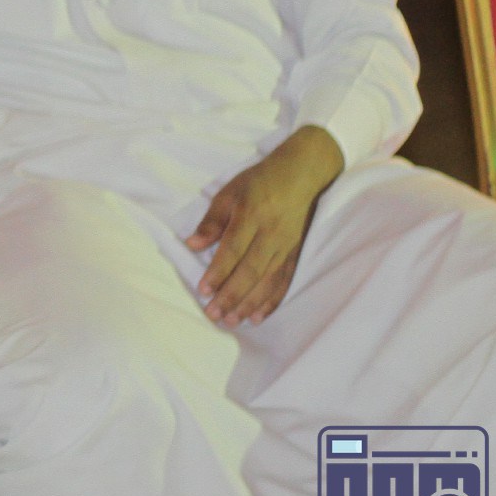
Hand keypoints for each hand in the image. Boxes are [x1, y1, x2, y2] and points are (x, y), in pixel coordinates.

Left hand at [186, 125, 343, 326]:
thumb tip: (192, 245)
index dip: (219, 272)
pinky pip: (284, 281)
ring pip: (268, 280)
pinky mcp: (297, 253)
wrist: (303, 174)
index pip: (234, 249)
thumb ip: (212, 221)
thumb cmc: (260, 181)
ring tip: (232, 321)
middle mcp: (273, 234)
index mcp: (253, 215)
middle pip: (251, 270)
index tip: (204, 290)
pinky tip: (257, 316)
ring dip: (249, 303)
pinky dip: (271, 300)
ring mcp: (287, 246)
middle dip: (232, 295)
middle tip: (215, 315)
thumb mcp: (230, 192)